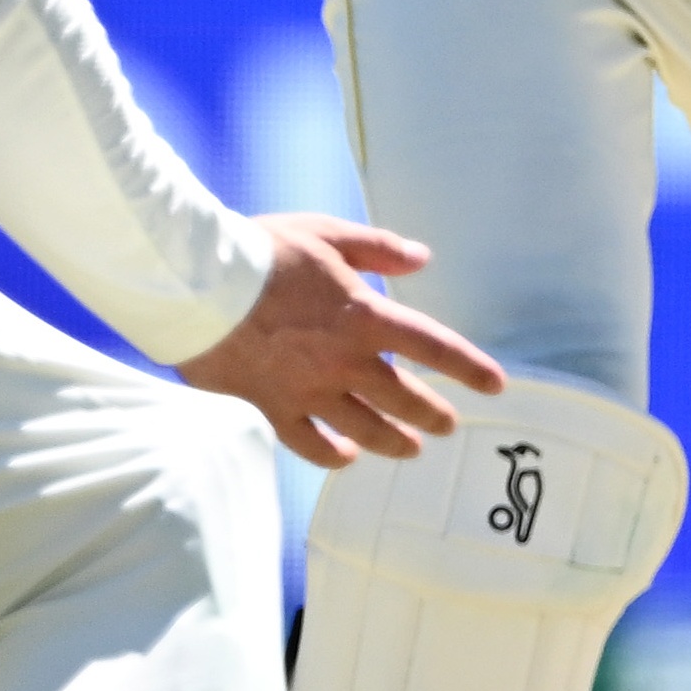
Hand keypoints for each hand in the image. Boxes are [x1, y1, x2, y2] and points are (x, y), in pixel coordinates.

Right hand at [178, 215, 505, 466]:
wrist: (196, 283)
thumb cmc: (261, 252)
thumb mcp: (327, 233)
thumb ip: (378, 247)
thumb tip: (421, 258)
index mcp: (365, 316)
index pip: (434, 348)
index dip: (470, 368)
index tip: (495, 385)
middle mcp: (344, 361)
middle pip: (404, 398)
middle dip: (432, 414)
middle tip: (447, 425)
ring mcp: (308, 390)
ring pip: (365, 428)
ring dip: (394, 441)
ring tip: (411, 449)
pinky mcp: (271, 407)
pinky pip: (309, 443)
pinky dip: (332, 455)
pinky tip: (347, 457)